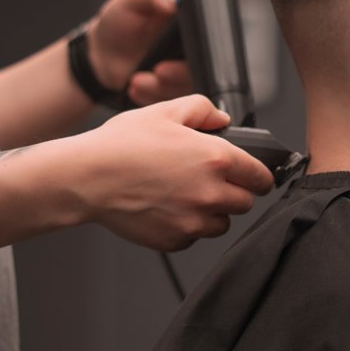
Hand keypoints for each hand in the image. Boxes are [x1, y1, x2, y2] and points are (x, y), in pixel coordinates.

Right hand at [66, 95, 275, 250]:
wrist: (88, 178)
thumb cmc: (122, 145)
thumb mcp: (165, 112)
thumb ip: (203, 110)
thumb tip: (222, 120)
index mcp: (216, 159)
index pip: (261, 178)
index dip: (258, 175)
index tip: (252, 177)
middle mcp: (211, 194)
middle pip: (245, 204)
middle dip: (233, 193)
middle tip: (208, 182)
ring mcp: (193, 221)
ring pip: (221, 224)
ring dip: (212, 213)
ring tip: (184, 195)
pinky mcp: (175, 240)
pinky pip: (194, 237)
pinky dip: (186, 226)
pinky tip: (166, 208)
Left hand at [88, 0, 194, 105]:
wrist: (100, 52)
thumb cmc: (119, 20)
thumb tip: (174, 1)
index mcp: (189, 24)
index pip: (208, 38)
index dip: (198, 46)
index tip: (181, 51)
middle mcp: (189, 49)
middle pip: (201, 66)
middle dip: (179, 73)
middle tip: (159, 70)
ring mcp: (181, 72)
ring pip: (185, 88)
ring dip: (161, 87)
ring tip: (136, 79)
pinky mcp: (169, 91)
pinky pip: (169, 100)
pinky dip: (150, 96)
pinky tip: (134, 85)